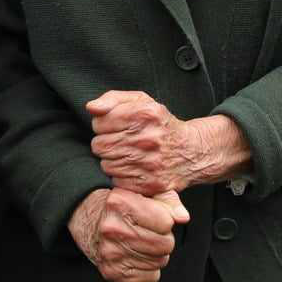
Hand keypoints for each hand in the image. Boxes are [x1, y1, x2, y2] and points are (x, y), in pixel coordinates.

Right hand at [68, 188, 190, 281]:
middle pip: (165, 244)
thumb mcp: (142, 193)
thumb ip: (167, 201)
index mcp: (121, 204)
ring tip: (143, 244)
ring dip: (157, 254)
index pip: (166, 222)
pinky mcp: (112, 272)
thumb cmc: (120, 205)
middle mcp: (113, 229)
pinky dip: (149, 269)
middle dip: (164, 239)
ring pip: (160, 262)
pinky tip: (137, 256)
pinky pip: (151, 277)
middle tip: (151, 233)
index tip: (157, 218)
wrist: (87, 219)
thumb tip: (183, 217)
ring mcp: (110, 253)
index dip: (166, 221)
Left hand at [88, 90, 250, 194]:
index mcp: (145, 114)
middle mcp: (148, 138)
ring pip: (106, 164)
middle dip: (105, 143)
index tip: (114, 127)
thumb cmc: (160, 124)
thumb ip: (112, 99)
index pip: (99, 123)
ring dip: (112, 160)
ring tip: (128, 154)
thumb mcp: (141, 101)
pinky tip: (133, 167)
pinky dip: (121, 175)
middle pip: (100, 145)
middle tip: (119, 142)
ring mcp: (150, 162)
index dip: (103, 125)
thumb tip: (91, 108)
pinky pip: (117, 181)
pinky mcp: (150, 183)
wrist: (191, 151)